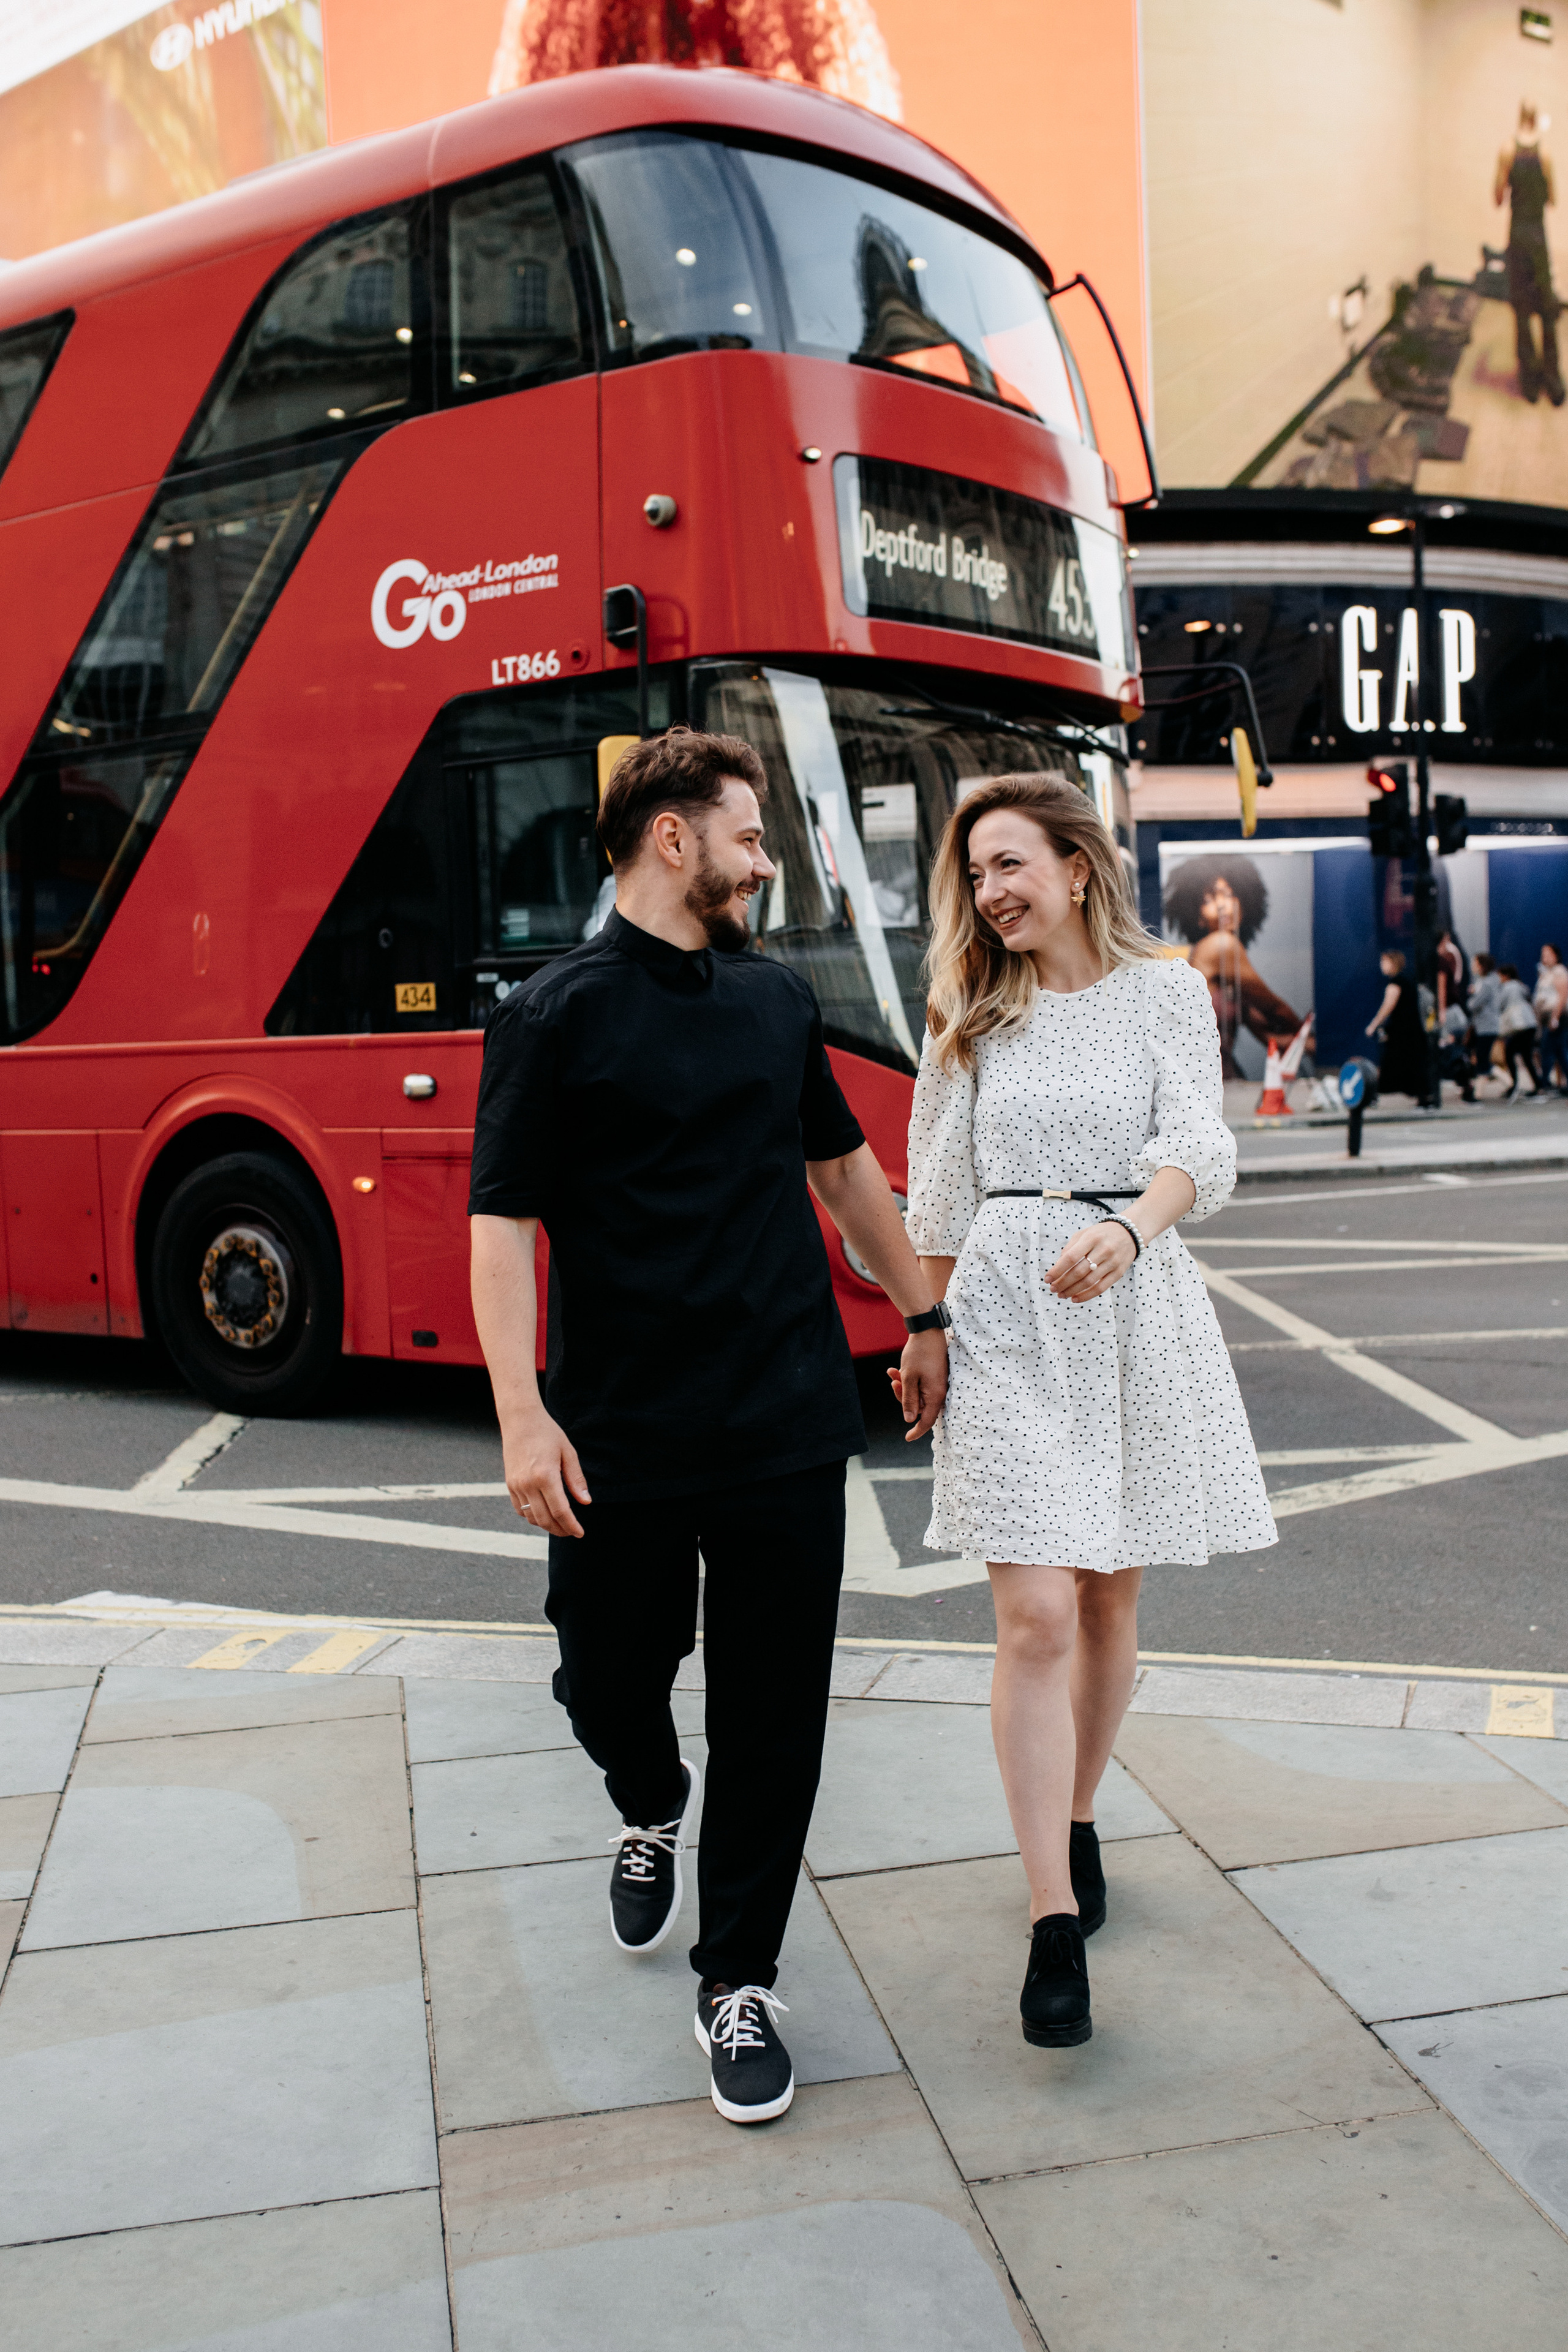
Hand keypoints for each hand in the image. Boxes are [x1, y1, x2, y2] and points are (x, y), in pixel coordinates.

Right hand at [501, 1404, 590, 1537]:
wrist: (520, 1419)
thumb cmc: (547, 1433)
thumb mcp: (568, 1452)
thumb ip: (576, 1479)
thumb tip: (586, 1502)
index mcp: (545, 1475)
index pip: (560, 1511)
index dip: (571, 1525)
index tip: (580, 1533)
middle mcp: (528, 1484)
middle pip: (545, 1519)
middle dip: (560, 1530)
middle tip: (572, 1531)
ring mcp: (516, 1485)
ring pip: (531, 1517)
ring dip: (546, 1525)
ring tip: (559, 1524)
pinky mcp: (509, 1484)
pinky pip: (520, 1509)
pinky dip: (532, 1516)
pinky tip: (543, 1513)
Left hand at [885, 1327, 948, 1440]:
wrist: (928, 1330)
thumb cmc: (919, 1353)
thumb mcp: (909, 1378)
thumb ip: (909, 1400)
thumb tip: (910, 1420)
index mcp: (936, 1395)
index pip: (927, 1420)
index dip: (917, 1431)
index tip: (907, 1438)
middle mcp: (939, 1391)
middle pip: (919, 1406)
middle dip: (903, 1397)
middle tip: (893, 1383)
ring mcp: (937, 1383)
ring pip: (917, 1394)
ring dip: (903, 1386)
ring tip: (892, 1373)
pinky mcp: (934, 1375)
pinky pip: (920, 1384)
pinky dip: (907, 1379)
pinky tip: (895, 1369)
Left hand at [1046, 1220, 1135, 1303]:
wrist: (1130, 1233)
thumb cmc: (1101, 1234)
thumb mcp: (1084, 1234)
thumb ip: (1070, 1248)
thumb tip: (1058, 1267)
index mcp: (1091, 1238)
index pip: (1071, 1257)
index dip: (1057, 1270)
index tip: (1047, 1278)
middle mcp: (1103, 1250)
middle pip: (1079, 1272)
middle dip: (1062, 1283)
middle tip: (1052, 1288)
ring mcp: (1112, 1262)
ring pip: (1089, 1282)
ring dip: (1072, 1291)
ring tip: (1061, 1294)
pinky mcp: (1119, 1273)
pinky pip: (1101, 1288)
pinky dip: (1086, 1295)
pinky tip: (1075, 1298)